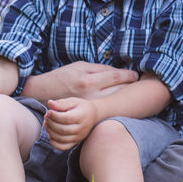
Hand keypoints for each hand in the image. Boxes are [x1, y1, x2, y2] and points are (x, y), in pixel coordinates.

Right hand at [23, 61, 138, 101]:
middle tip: (141, 85)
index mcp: (89, 80)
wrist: (41, 94)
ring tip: (135, 94)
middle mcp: (90, 95)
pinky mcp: (84, 115)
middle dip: (131, 88)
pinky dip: (114, 107)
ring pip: (114, 103)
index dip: (129, 76)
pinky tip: (121, 104)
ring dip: (125, 98)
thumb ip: (99, 69)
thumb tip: (117, 72)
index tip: (136, 75)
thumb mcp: (80, 66)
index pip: (116, 77)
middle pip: (118, 92)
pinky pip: (104, 110)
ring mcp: (87, 107)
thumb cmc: (62, 77)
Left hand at [43, 97, 97, 149]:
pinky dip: (54, 143)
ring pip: (61, 138)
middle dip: (51, 123)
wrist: (93, 115)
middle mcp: (82, 128)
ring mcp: (79, 137)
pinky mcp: (76, 142)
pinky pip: (63, 147)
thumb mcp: (74, 101)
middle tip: (46, 117)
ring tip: (47, 124)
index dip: (54, 116)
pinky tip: (51, 135)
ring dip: (50, 132)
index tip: (49, 111)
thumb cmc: (81, 107)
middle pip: (62, 129)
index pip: (66, 118)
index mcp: (82, 116)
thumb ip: (62, 103)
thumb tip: (50, 103)